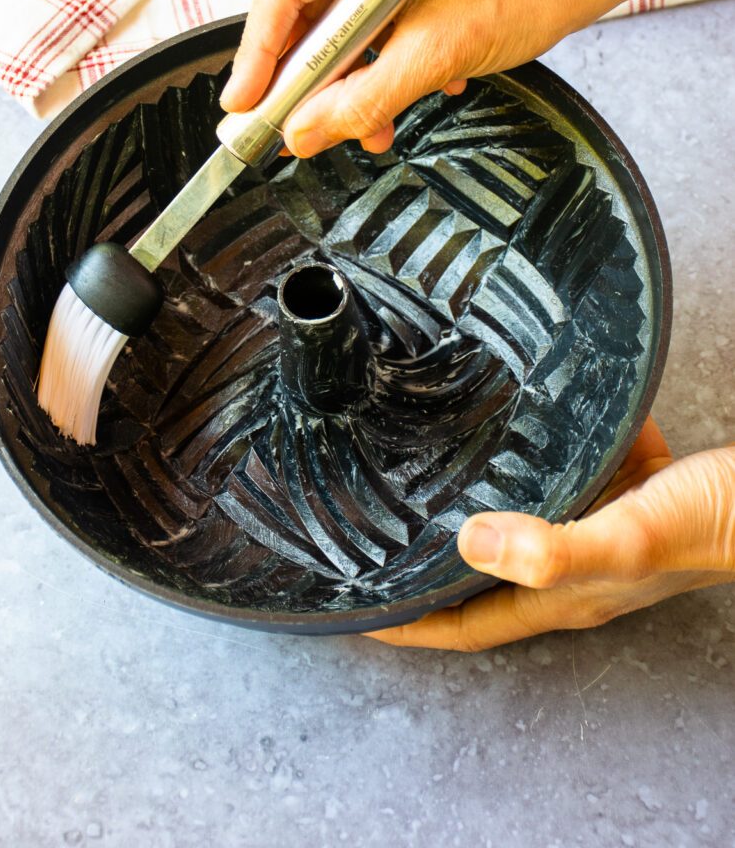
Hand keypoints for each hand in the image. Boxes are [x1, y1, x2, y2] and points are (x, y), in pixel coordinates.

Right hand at [220, 0, 595, 157]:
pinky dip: (378, 68)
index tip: (243, 106)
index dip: (256, 56)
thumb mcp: (432, 57)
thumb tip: (304, 133)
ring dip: (349, 84)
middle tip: (292, 127)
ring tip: (367, 126)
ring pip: (339, 28)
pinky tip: (402, 95)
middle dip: (307, 81)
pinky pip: (370, 26)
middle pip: (305, 13)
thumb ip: (361, 101)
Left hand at [366, 419, 734, 650]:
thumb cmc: (713, 525)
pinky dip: (517, 460)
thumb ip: (554, 546)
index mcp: (559, 594)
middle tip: (369, 543)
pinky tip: (496, 428)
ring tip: (410, 486)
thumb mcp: (630, 537)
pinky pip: (546, 478)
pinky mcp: (604, 489)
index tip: (356, 613)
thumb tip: (470, 539)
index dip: (409, 625)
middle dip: (423, 571)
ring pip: (505, 526)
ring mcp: (583, 527)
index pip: (464, 624)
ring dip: (463, 514)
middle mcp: (564, 566)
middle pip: (476, 581)